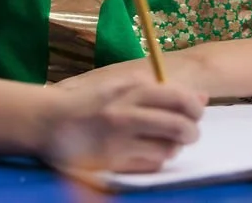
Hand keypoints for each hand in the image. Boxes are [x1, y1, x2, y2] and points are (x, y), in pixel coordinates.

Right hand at [45, 73, 206, 173]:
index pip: (180, 98)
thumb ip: (163, 90)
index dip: (195, 107)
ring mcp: (120, 139)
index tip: (196, 112)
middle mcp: (127, 113)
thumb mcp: (126, 86)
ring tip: (168, 143)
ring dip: (174, 147)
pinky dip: (157, 159)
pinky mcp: (113, 161)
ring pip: (168, 148)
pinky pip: (150, 164)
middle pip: (180, 126)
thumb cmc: (93, 101)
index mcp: (132, 89)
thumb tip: (201, 96)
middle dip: (191, 132)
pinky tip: (148, 152)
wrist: (49, 120)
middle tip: (189, 133)